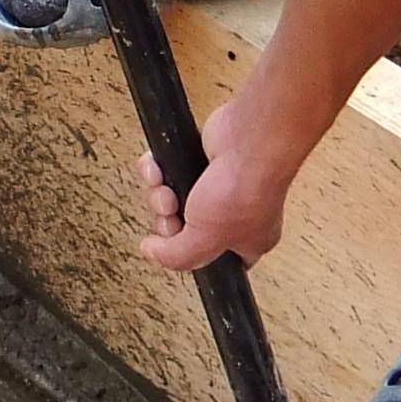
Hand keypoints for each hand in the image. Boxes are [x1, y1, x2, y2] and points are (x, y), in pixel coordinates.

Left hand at [134, 98, 301, 273]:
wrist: (248, 141)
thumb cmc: (242, 189)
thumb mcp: (204, 241)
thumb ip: (176, 256)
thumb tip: (152, 252)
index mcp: (247, 242)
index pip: (212, 260)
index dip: (189, 255)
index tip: (177, 246)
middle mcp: (235, 214)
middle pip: (183, 229)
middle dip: (167, 220)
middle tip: (171, 214)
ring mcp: (217, 184)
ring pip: (172, 198)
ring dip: (158, 195)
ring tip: (166, 190)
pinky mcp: (200, 157)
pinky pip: (165, 169)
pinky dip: (155, 169)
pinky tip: (159, 169)